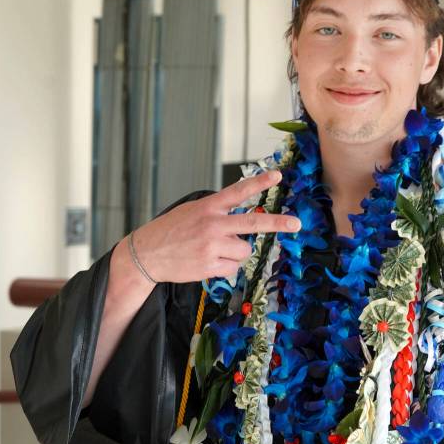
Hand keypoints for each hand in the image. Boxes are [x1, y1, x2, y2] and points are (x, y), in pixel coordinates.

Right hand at [129, 170, 298, 282]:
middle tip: (297, 224)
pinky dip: (226, 267)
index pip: (238, 191)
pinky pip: (233, 268)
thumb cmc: (172, 230)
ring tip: (213, 250)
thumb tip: (246, 224)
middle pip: (252, 224)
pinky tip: (208, 262)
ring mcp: (211, 246)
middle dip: (277, 224)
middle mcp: (212, 225)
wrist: (146, 254)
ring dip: (235, 253)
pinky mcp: (208, 266)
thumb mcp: (193, 210)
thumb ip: (218, 212)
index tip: (278, 175)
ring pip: (244, 251)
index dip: (260, 182)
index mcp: (208, 207)